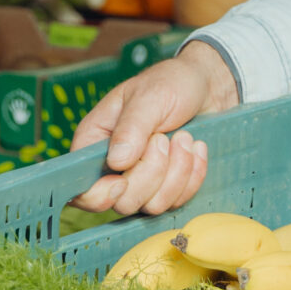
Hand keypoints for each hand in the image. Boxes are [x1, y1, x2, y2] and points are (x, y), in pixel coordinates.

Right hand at [68, 42, 237, 215]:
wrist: (208, 86)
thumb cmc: (172, 83)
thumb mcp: (150, 96)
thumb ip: (131, 127)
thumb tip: (117, 161)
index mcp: (95, 142)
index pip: (82, 189)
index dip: (99, 196)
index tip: (123, 180)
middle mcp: (114, 167)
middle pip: (123, 202)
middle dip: (152, 172)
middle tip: (164, 138)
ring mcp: (142, 180)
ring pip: (152, 206)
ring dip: (177, 172)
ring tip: (185, 138)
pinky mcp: (168, 187)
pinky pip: (178, 201)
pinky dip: (193, 176)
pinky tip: (197, 149)